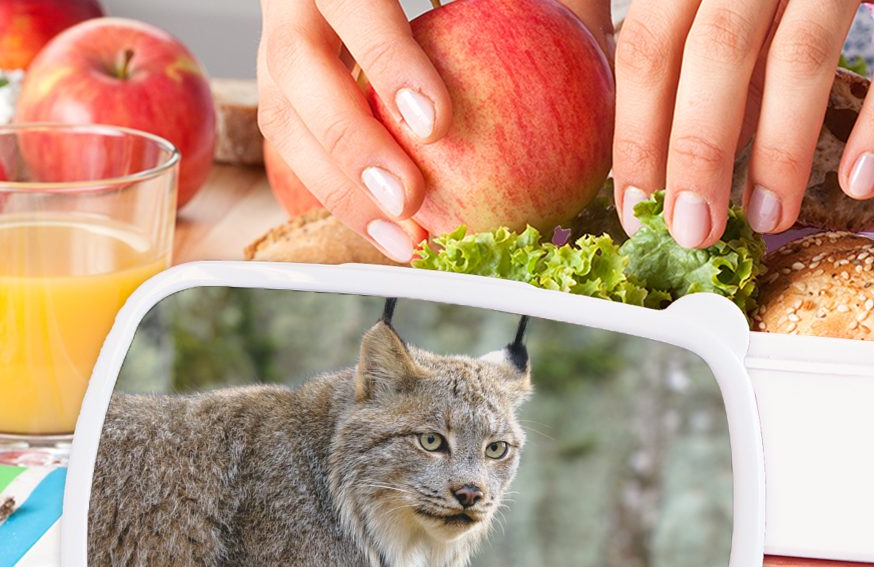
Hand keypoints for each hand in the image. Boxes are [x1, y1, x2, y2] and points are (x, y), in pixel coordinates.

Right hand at [257, 0, 452, 261]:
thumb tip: (593, 41)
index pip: (354, 2)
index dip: (387, 63)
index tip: (436, 123)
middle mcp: (298, 0)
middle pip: (297, 69)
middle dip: (350, 143)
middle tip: (409, 198)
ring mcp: (280, 44)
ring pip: (283, 118)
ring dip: (339, 189)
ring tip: (401, 237)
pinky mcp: (284, 89)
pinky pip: (297, 147)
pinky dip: (341, 196)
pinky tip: (394, 234)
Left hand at [612, 0, 873, 246]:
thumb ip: (639, 22)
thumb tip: (616, 120)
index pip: (648, 48)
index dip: (637, 135)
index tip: (639, 209)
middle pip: (716, 54)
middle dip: (700, 154)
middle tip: (697, 232)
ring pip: (802, 55)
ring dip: (782, 152)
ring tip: (770, 219)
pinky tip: (862, 181)